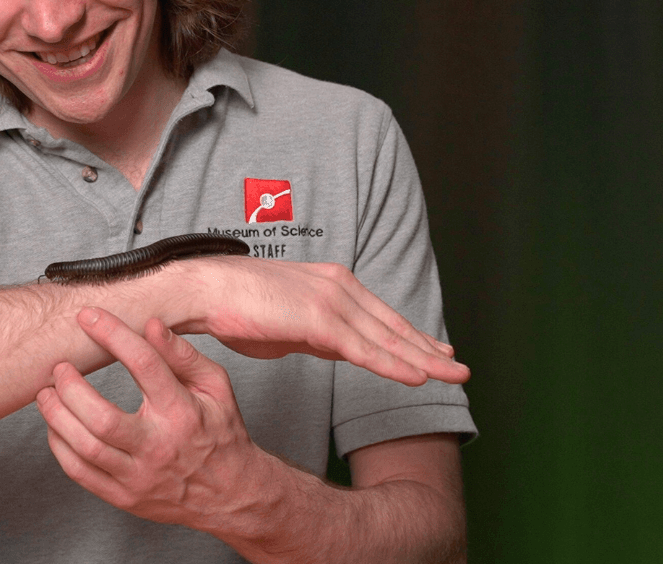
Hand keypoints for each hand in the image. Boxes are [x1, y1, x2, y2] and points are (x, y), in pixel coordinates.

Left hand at [36, 308, 286, 531]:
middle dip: (71, 388)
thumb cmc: (221, 433)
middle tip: (59, 367)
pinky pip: (80, 473)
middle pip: (102, 418)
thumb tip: (151, 323)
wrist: (232, 495)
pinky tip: (56, 426)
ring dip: (56, 416)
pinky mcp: (124, 497)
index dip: (113, 334)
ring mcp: (139, 477)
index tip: (89, 316)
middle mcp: (159, 447)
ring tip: (47, 393)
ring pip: (85, 448)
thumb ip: (182, 355)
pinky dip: (59, 446)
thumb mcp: (215, 387)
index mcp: (183, 413)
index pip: (144, 365)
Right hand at [175, 257, 469, 387]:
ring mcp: (332, 302)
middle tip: (459, 367)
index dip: (411, 336)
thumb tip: (340, 349)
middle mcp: (339, 287)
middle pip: (392, 327)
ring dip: (423, 360)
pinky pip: (364, 350)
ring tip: (453, 375)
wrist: (203, 290)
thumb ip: (319, 334)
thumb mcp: (288, 324)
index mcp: (332, 284)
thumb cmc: (235, 307)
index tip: (435, 350)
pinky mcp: (319, 320)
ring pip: (386, 339)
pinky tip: (417, 377)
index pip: (381, 316)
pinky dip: (394, 365)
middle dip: (428, 349)